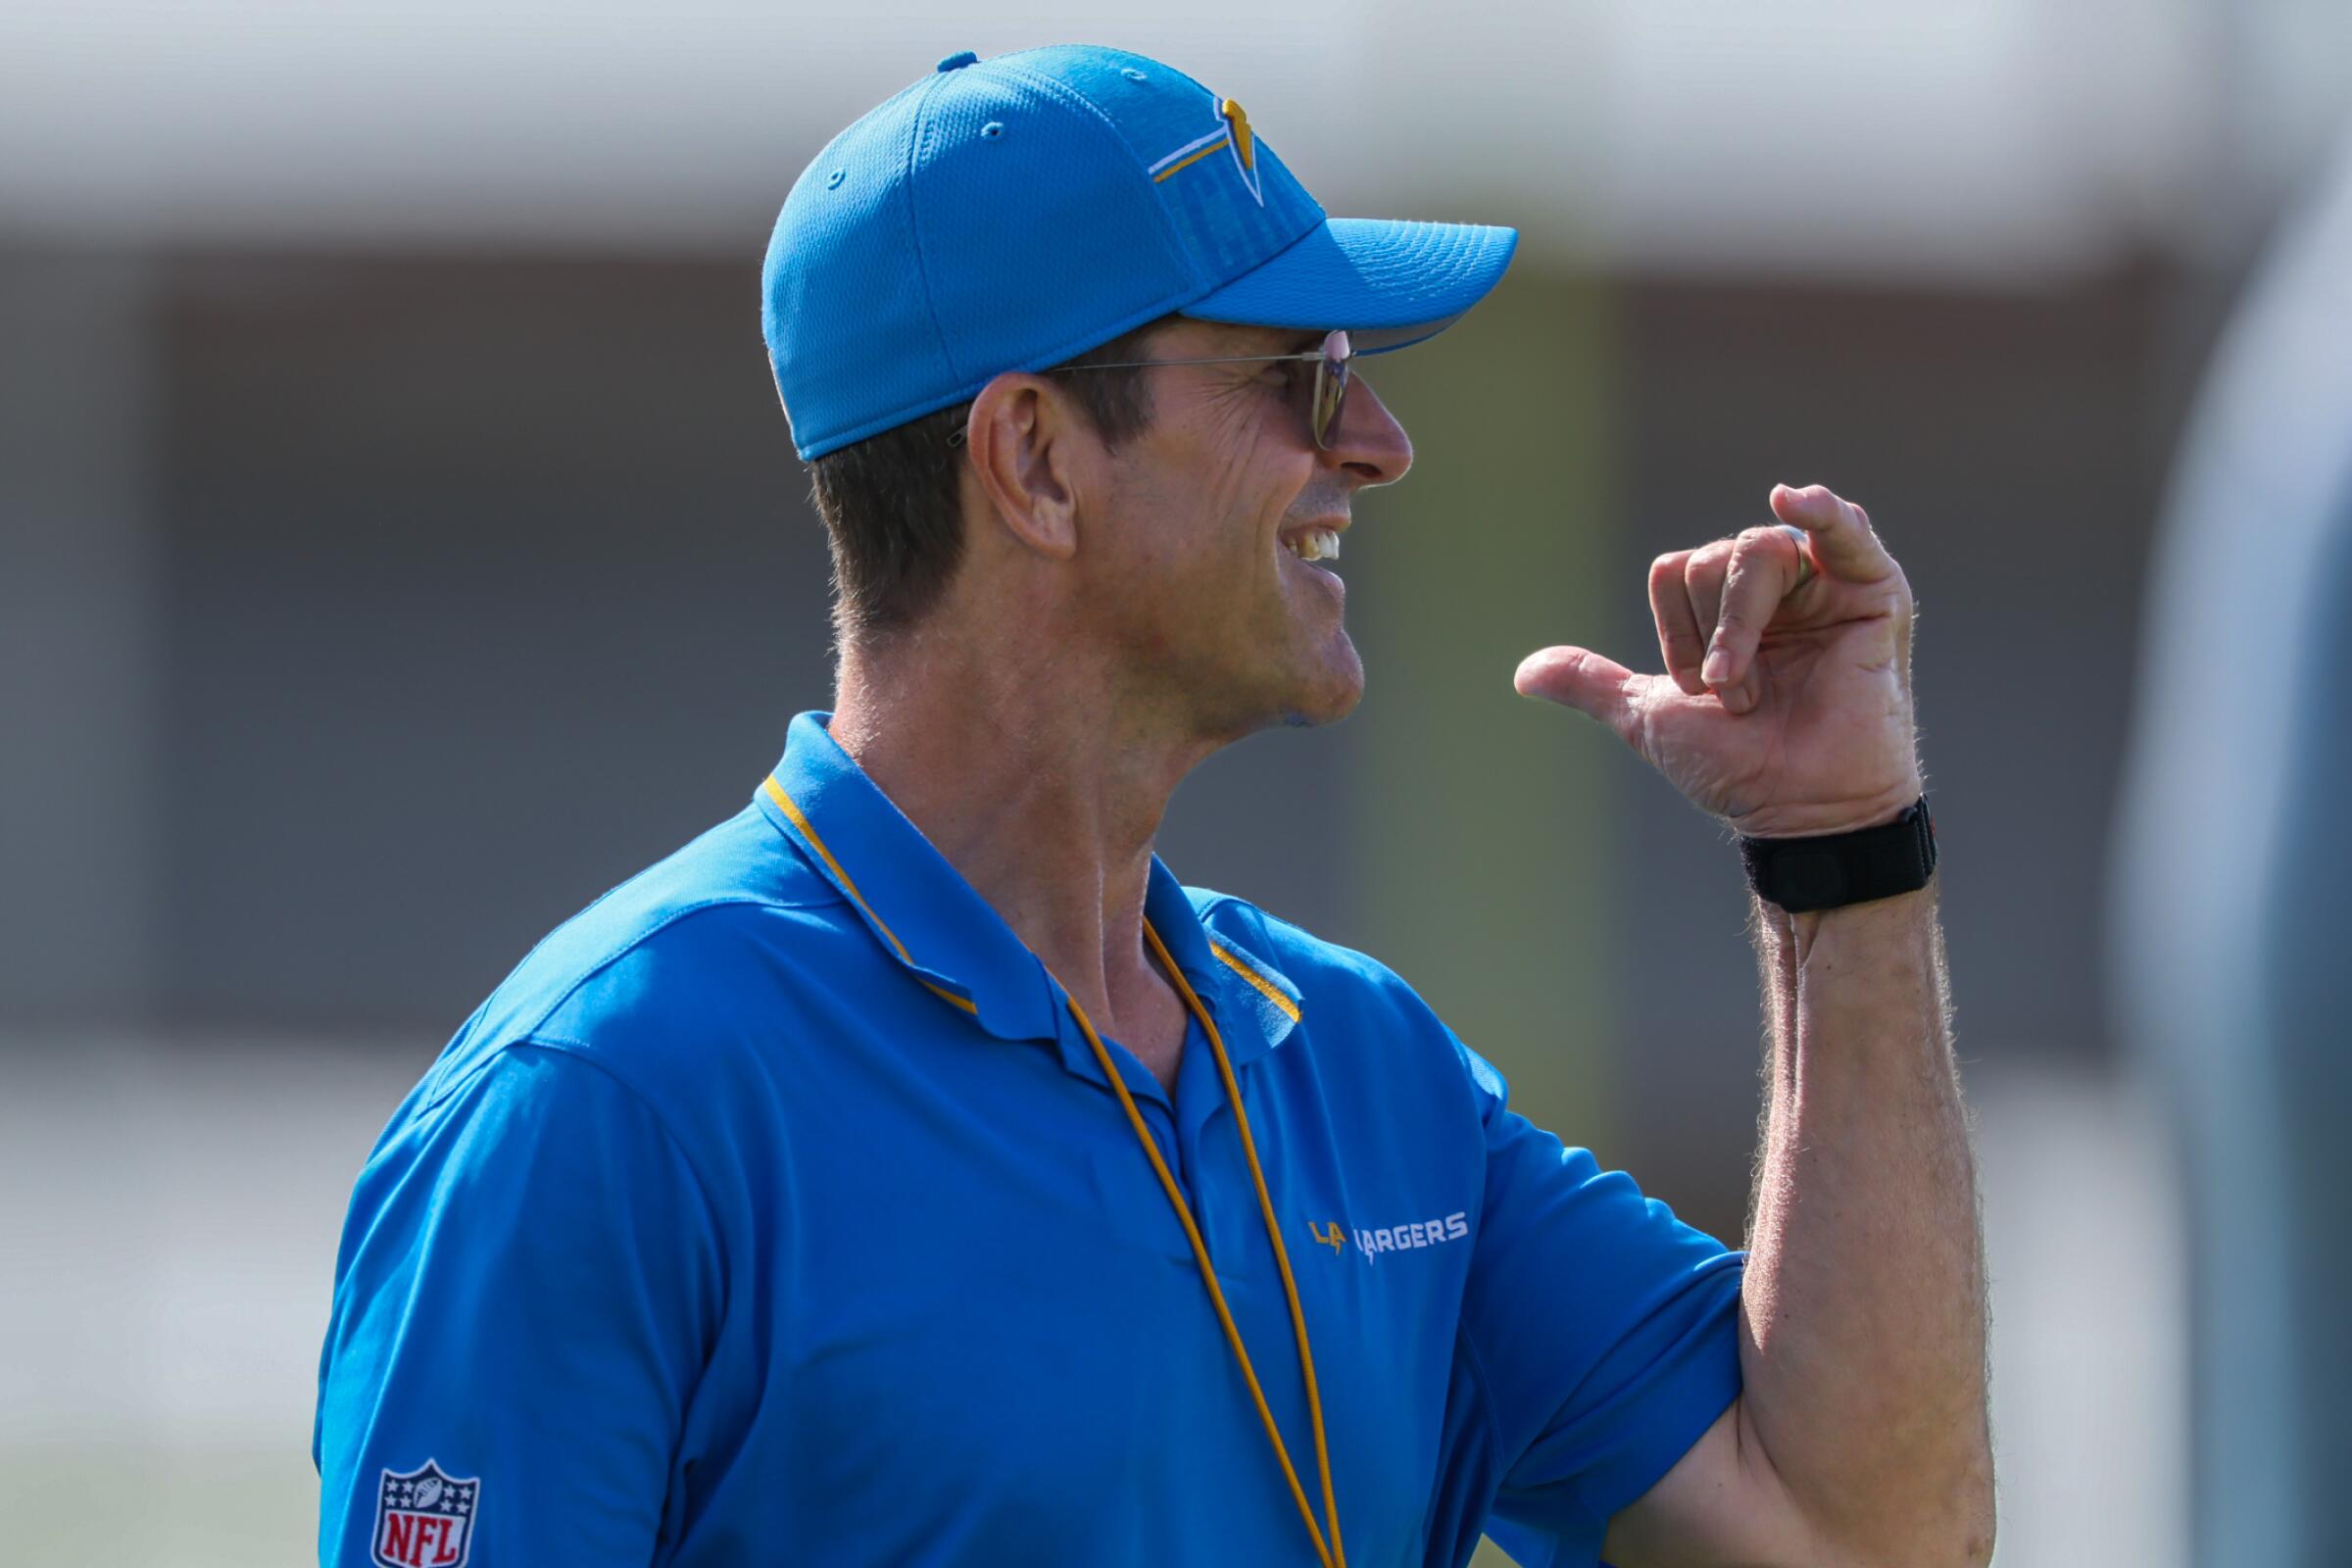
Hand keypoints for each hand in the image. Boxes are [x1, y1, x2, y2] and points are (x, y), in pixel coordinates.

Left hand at [1514, 484, 1921, 837]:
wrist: (1798, 806)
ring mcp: (1826, 585)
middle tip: (1736, 696)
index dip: (1672, 632)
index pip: (1672, 570)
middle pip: (1708, 558)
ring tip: (1752, 684)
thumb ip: (1592, 684)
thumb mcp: (1649, 717)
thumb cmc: (1737, 766)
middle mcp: (1774, 589)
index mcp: (1725, 608)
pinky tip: (1795, 500)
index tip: (1699, 691)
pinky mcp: (1874, 592)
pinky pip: (1843, 531)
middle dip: (1707, 634)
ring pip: (1754, 552)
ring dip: (1739, 624)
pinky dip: (1820, 511)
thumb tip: (1523, 675)